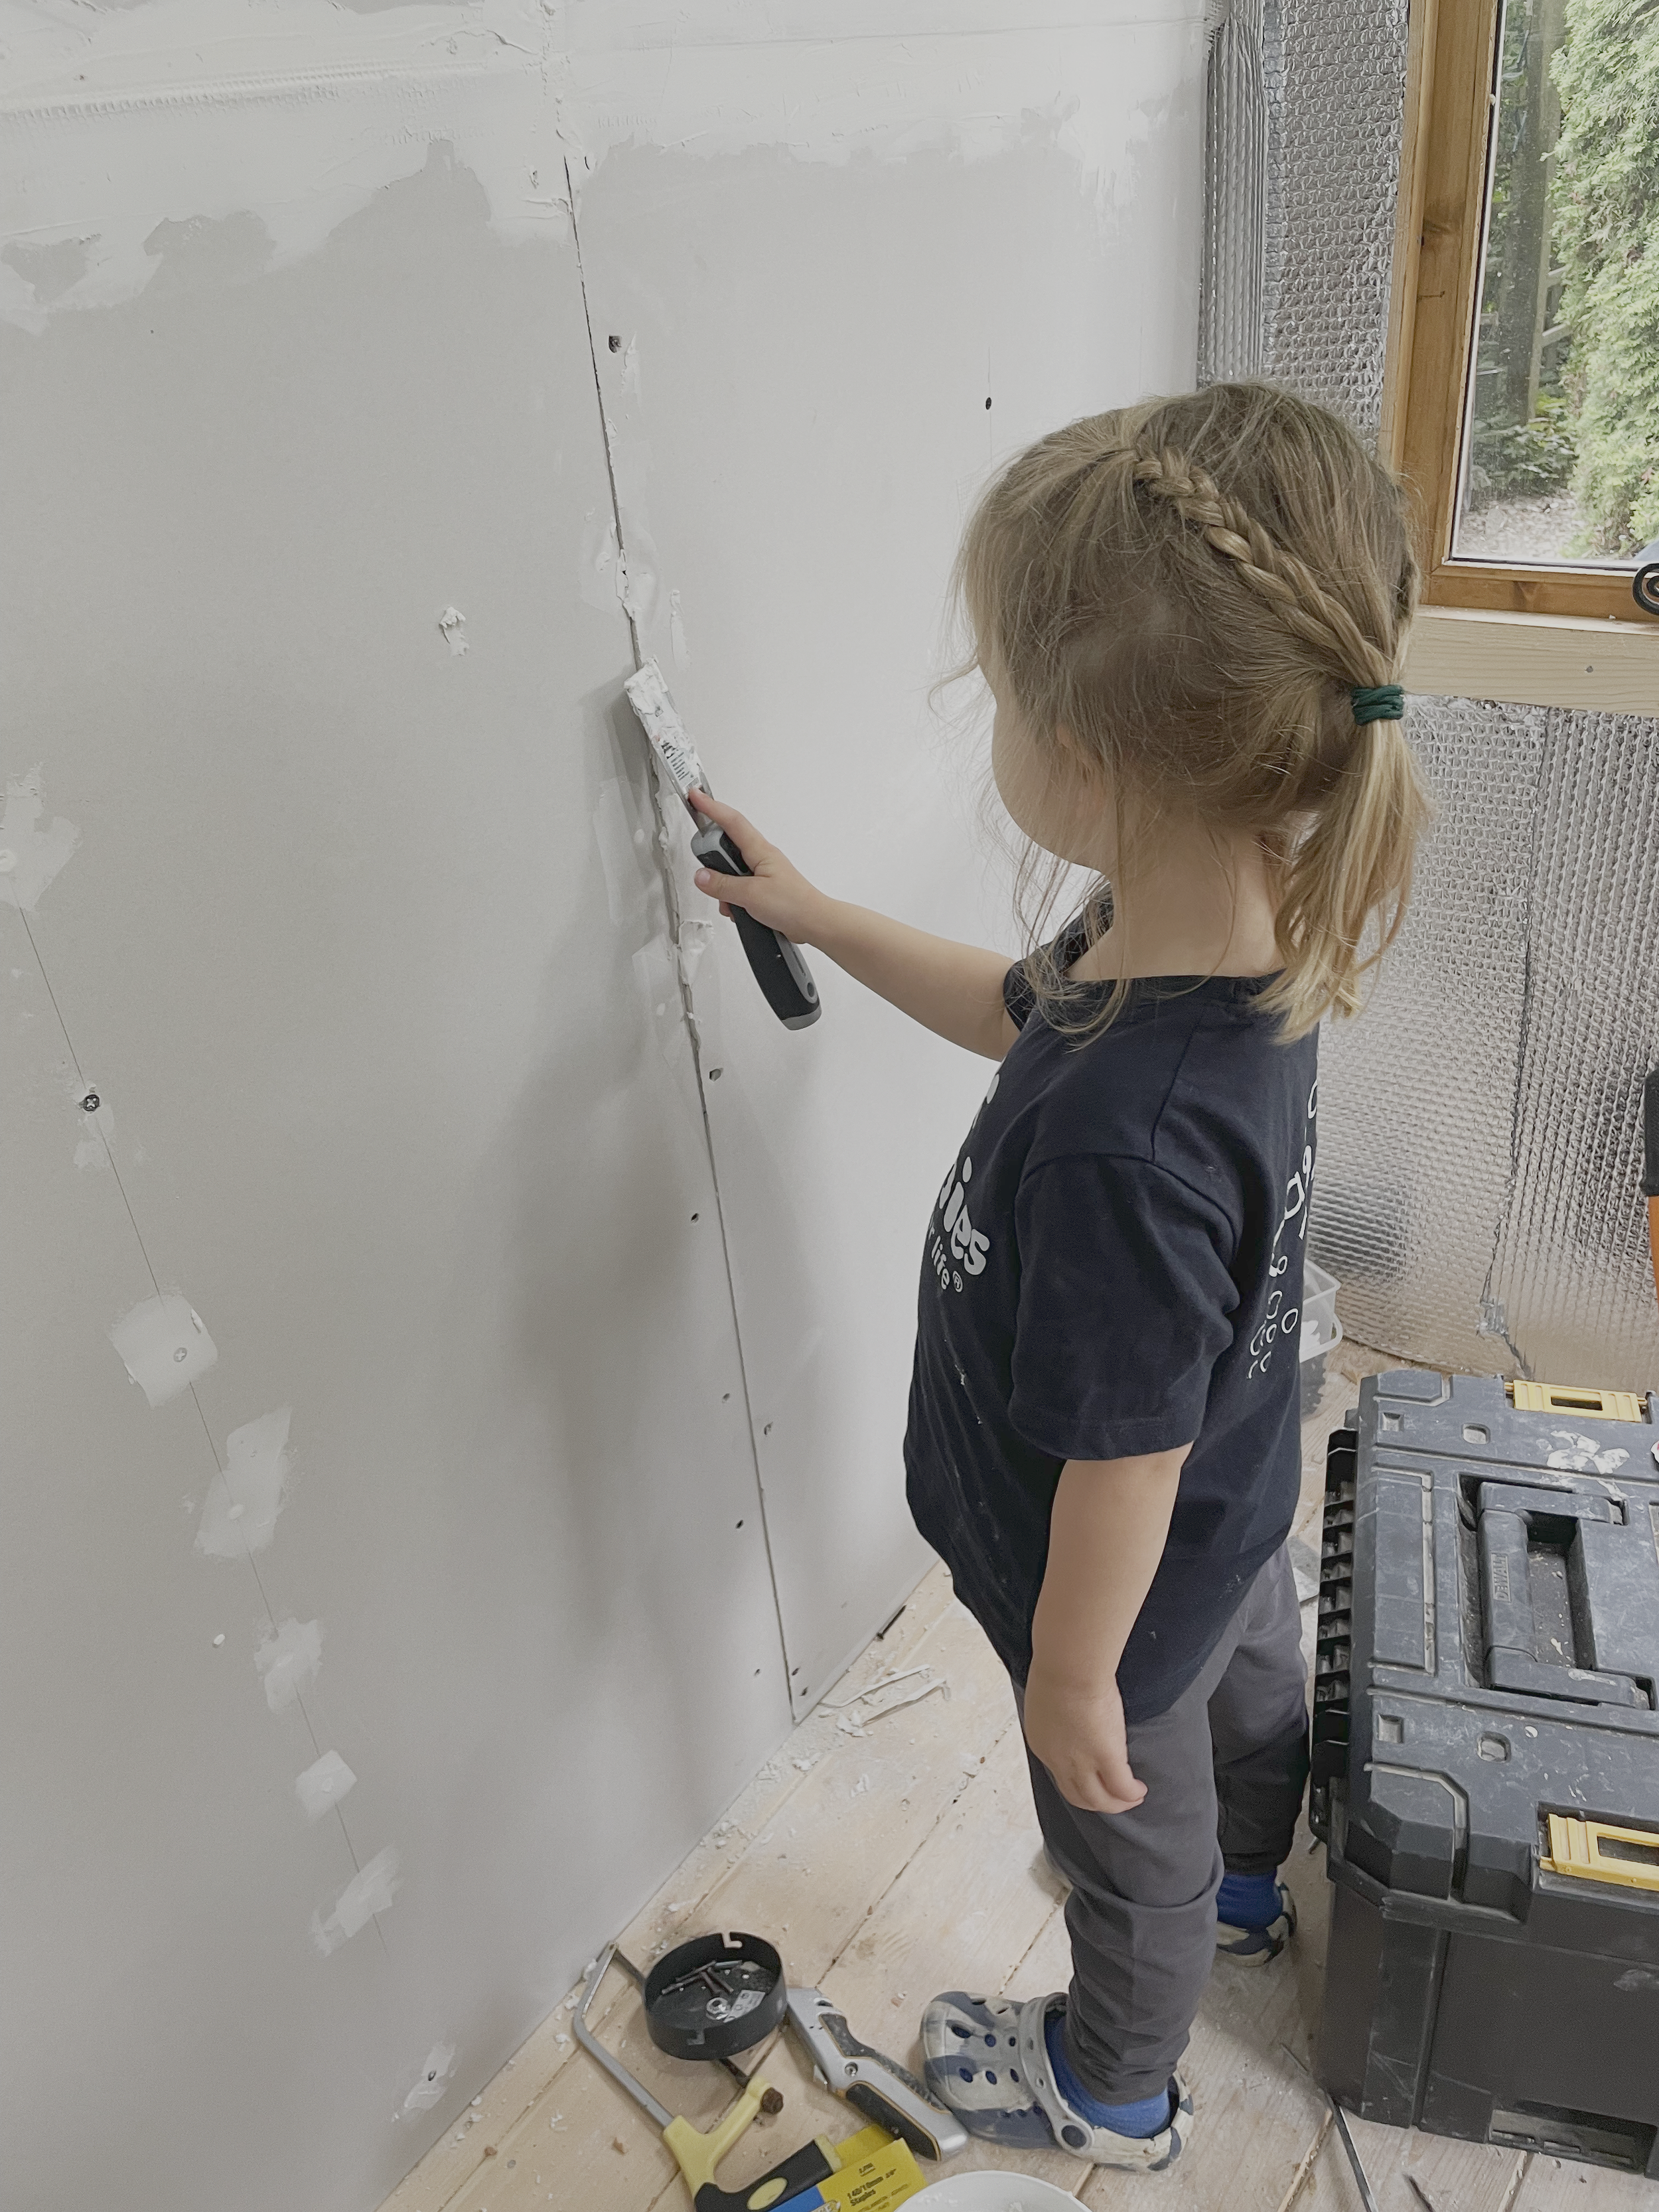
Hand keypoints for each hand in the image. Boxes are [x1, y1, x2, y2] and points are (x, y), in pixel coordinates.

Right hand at [687, 790, 830, 944]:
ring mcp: (762, 874)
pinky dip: (734, 899)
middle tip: (709, 872)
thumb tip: (702, 876)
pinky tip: (739, 911)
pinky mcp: (762, 889)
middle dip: (714, 861)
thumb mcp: (750, 895)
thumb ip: (722, 885)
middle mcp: (761, 858)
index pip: (732, 821)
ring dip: (725, 888)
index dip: (712, 807)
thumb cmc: (793, 904)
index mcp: (760, 851)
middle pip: (727, 848)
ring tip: (732, 902)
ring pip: (730, 873)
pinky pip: (738, 888)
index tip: (696, 796)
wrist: (814, 923)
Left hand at [1022, 1660, 1145, 1814]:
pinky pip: (1121, 1787)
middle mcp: (1059, 1760)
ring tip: (1132, 1799)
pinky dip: (1131, 1794)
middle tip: (1113, 1799)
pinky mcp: (1106, 1757)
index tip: (1093, 1776)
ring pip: (1099, 1800)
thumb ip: (1057, 1714)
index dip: (1078, 1779)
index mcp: (1042, 1744)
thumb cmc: (1058, 1669)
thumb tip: (1070, 1712)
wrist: (1068, 1667)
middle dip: (1097, 1802)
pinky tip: (1139, 1790)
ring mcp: (1082, 1762)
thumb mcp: (1047, 1699)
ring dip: (1117, 1804)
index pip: (1060, 1773)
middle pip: (1078, 1796)